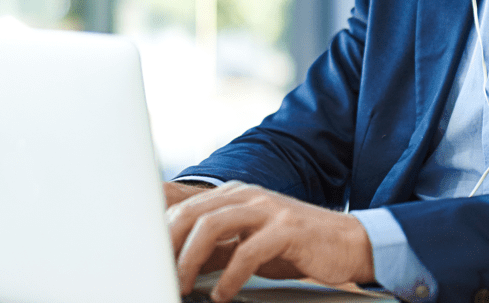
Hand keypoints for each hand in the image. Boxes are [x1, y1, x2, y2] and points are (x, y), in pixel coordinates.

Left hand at [166, 181, 375, 302]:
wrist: (345, 242)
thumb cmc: (293, 245)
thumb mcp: (248, 243)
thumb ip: (216, 248)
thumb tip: (177, 265)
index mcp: (235, 195)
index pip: (186, 206)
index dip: (160, 232)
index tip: (143, 260)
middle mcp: (248, 195)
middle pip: (193, 211)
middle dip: (168, 245)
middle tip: (155, 276)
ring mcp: (268, 209)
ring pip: (214, 224)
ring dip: (190, 259)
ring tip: (181, 285)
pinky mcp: (287, 229)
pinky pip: (248, 250)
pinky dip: (229, 275)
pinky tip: (222, 294)